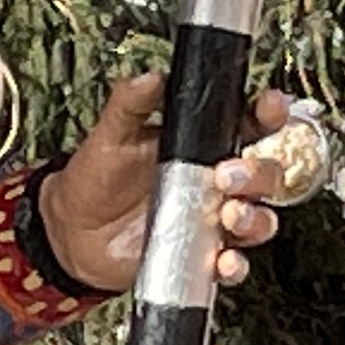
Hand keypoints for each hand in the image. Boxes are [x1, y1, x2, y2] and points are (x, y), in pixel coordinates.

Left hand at [32, 76, 293, 294]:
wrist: (73, 232)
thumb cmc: (96, 178)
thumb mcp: (111, 135)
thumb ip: (129, 103)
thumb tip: (150, 77)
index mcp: (203, 146)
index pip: (250, 125)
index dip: (269, 114)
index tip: (270, 106)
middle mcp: (216, 183)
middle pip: (265, 175)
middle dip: (258, 174)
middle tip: (227, 175)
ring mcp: (212, 221)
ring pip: (260, 220)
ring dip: (255, 219)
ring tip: (229, 215)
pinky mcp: (202, 257)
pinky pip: (233, 264)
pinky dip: (235, 266)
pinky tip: (223, 260)